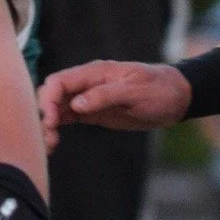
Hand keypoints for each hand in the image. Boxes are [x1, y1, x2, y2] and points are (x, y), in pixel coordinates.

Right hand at [39, 61, 191, 145]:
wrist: (175, 97)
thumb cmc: (159, 89)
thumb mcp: (136, 91)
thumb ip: (105, 95)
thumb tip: (77, 104)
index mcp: (95, 73)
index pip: (60, 82)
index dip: (49, 99)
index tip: (52, 121)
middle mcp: (87, 84)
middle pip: (52, 95)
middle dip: (44, 114)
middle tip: (49, 137)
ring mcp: (88, 99)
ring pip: (57, 109)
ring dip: (48, 125)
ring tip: (48, 146)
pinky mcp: (92, 113)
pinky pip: (68, 118)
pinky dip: (57, 129)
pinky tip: (52, 143)